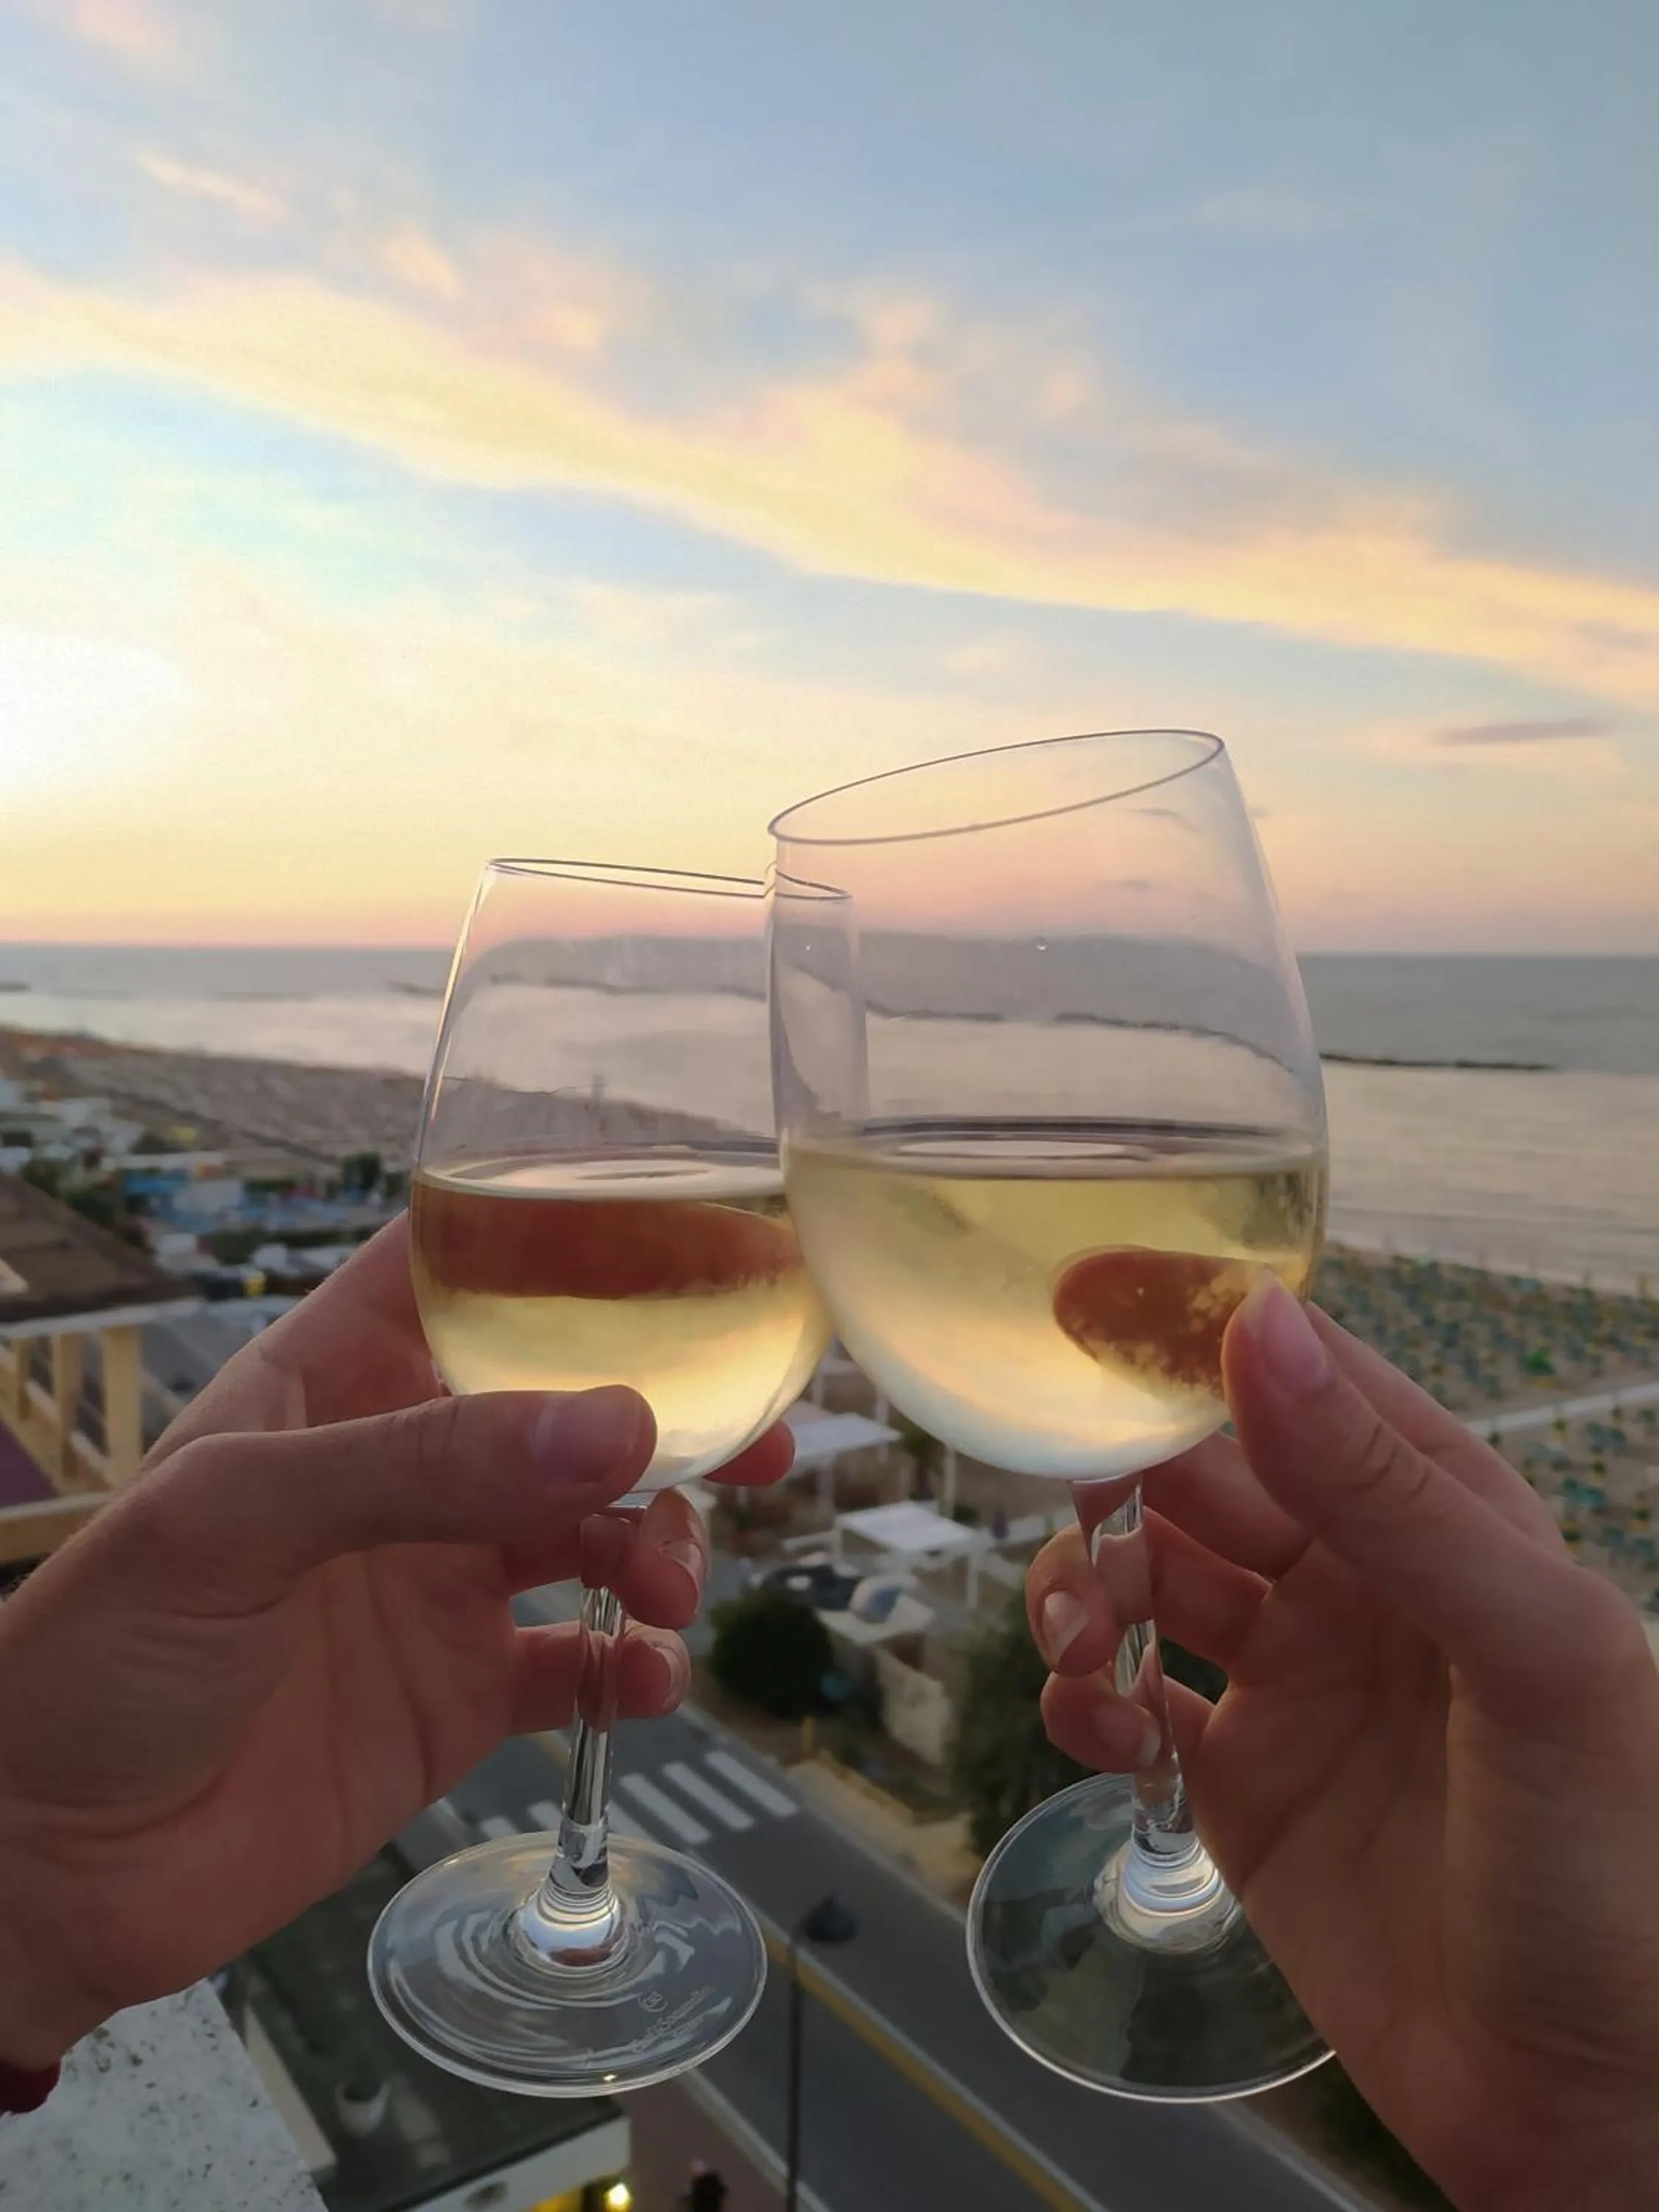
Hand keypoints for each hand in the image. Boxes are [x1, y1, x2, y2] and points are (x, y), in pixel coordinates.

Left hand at [0, 1220, 791, 2068]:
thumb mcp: (240, 1520)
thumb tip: (623, 1424)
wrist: (49, 1873)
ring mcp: (437, 1583)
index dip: (567, 1241)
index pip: (463, 1267)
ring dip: (661, 1543)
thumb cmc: (102, 1657)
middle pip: (568, 1401)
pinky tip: (644, 1678)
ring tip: (669, 1587)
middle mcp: (404, 1469)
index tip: (692, 1241)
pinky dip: (633, 1665)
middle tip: (764, 1437)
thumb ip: (428, 1463)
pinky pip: (580, 1663)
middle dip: (671, 1410)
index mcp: (336, 1382)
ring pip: (596, 1527)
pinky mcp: (461, 1697)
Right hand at [1028, 1280, 1658, 2211]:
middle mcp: (1362, 1583)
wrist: (1589, 2106)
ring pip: (1148, 1576)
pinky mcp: (1241, 1785)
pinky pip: (1130, 1701)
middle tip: (1079, 1511)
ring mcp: (1296, 1682)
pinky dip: (1086, 1697)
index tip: (1077, 1299)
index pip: (1303, 1379)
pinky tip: (1097, 1725)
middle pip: (1199, 1473)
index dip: (1191, 1333)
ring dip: (1087, 1583)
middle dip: (1120, 1476)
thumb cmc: (1609, 1866)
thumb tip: (1255, 1330)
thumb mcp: (1529, 1651)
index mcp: (1445, 1515)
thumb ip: (1390, 1491)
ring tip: (1081, 1639)